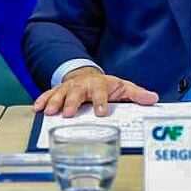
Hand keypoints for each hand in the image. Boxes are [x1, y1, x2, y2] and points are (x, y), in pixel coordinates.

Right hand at [32, 67, 158, 117]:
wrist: (87, 76)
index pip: (101, 92)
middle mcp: (82, 85)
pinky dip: (42, 100)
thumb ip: (137, 94)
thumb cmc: (106, 86)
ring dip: (54, 102)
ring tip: (49, 112)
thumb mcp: (123, 88)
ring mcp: (69, 87)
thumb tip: (153, 99)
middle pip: (77, 92)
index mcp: (99, 84)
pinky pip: (49, 94)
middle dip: (72, 102)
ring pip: (60, 93)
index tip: (101, 112)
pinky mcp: (58, 91)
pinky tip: (37, 108)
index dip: (101, 101)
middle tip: (68, 114)